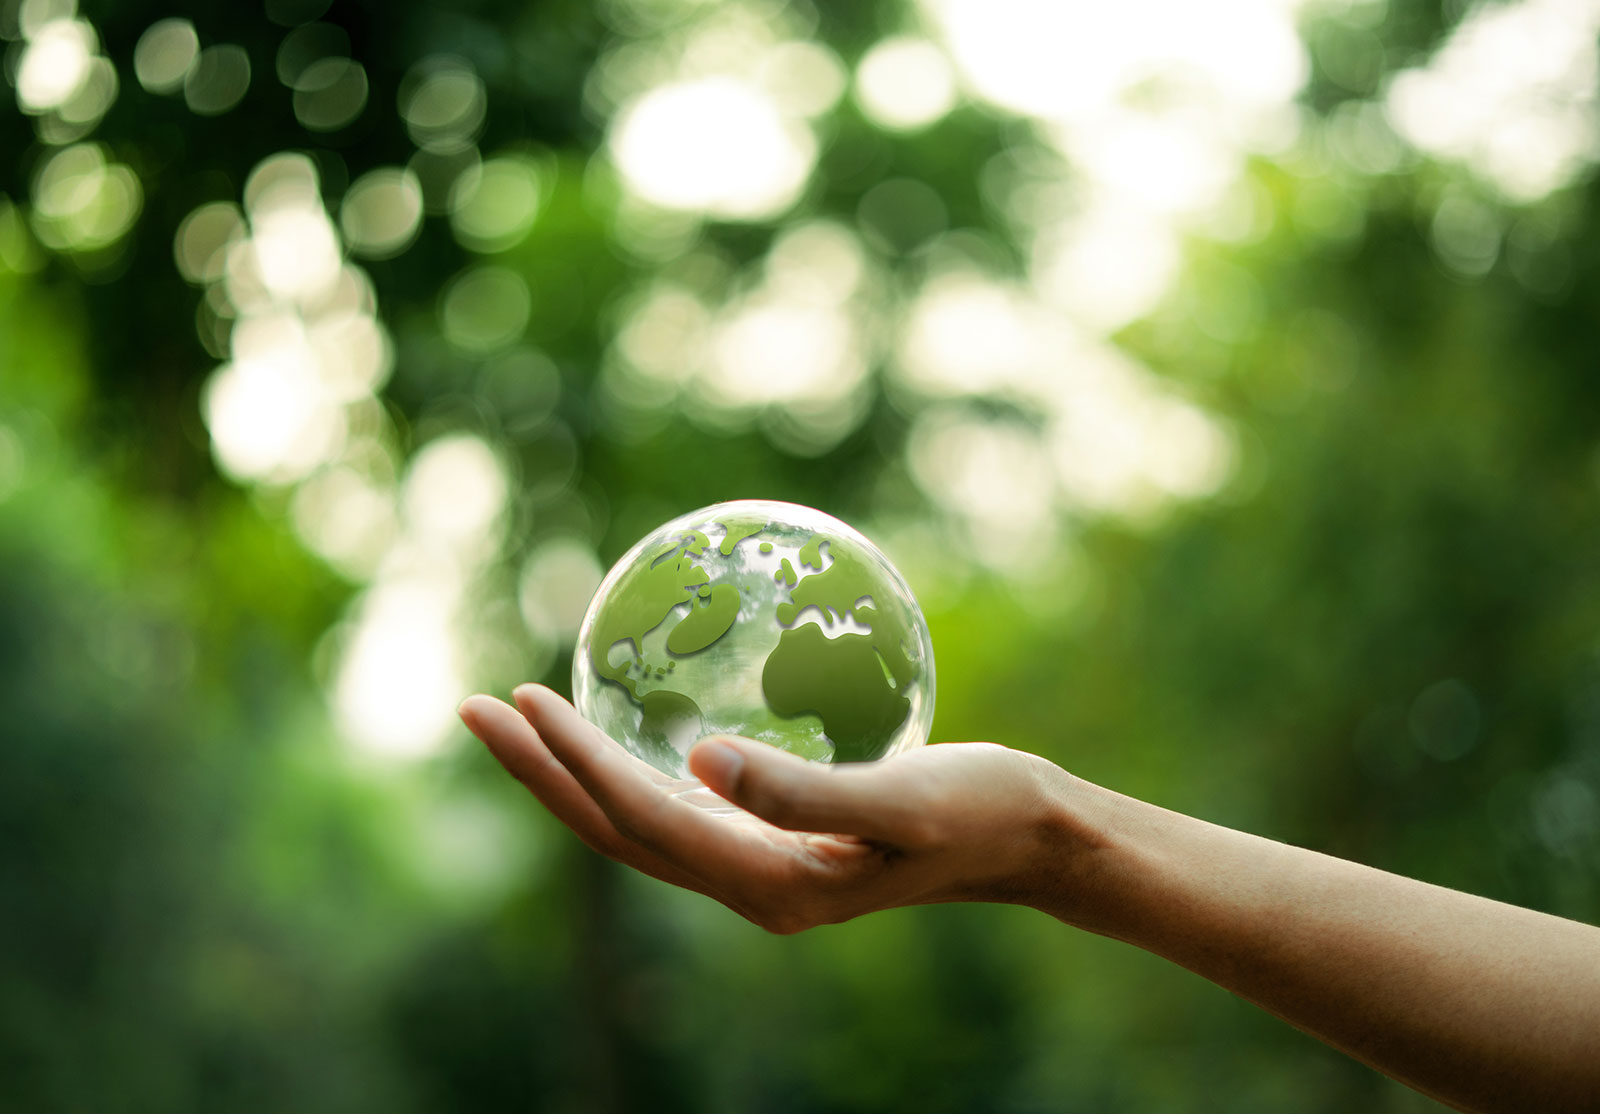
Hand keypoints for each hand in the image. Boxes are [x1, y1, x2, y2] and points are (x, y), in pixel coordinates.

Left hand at [457, 685, 1080, 932]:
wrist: (1023, 837)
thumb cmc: (976, 809)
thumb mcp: (900, 800)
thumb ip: (800, 791)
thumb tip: (699, 759)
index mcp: (768, 883)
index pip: (645, 821)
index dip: (577, 764)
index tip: (523, 700)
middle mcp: (747, 886)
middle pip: (616, 831)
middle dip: (541, 773)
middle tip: (474, 710)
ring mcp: (756, 868)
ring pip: (638, 821)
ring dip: (571, 773)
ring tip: (518, 717)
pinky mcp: (772, 842)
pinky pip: (676, 808)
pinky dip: (626, 768)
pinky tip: (611, 729)